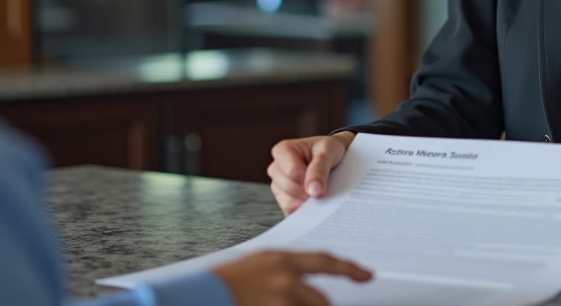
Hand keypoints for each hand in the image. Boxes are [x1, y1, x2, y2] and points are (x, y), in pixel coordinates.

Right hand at [213, 250, 371, 305]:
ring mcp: (282, 300)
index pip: (326, 261)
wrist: (192, 296)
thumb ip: (282, 273)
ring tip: (279, 304)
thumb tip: (302, 284)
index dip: (350, 268)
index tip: (367, 275)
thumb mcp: (254, 266)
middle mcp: (286, 279)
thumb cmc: (219, 284)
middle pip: (323, 301)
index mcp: (281, 260)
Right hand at [268, 132, 355, 214]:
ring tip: (319, 193)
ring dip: (306, 202)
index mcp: (282, 150)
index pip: (292, 172)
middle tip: (323, 187)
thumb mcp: (328, 151)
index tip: (322, 180)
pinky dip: (304, 210)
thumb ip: (320, 169)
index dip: (308, 179)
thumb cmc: (327, 150)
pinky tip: (315, 202)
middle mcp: (276, 168)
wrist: (334, 158)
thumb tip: (314, 192)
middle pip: (289, 188)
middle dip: (308, 191)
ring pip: (287, 202)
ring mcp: (278, 186)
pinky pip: (290, 212)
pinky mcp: (283, 200)